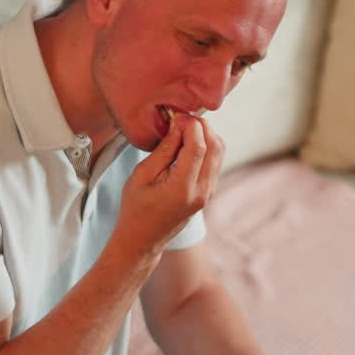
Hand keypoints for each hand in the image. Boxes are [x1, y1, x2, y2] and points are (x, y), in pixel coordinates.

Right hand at [114, 114, 224, 253]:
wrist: (143, 239)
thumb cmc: (135, 208)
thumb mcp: (142, 175)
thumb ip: (164, 150)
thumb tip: (179, 125)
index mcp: (182, 188)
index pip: (198, 146)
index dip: (190, 125)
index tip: (176, 116)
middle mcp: (202, 191)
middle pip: (216, 145)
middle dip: (201, 126)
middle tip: (181, 119)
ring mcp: (208, 193)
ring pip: (220, 151)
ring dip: (205, 135)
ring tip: (183, 130)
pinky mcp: (209, 192)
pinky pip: (215, 161)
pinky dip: (206, 146)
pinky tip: (187, 144)